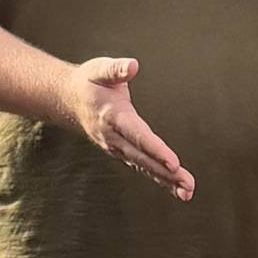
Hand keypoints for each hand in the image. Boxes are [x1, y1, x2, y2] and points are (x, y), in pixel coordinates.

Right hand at [65, 57, 193, 199]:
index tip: (173, 163)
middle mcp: (115, 137)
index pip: (138, 136)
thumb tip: (132, 65)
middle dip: (166, 172)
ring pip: (144, 167)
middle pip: (143, 158)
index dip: (156, 150)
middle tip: (188, 184)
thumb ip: (116, 69)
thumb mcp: (100, 69)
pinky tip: (177, 189)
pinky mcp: (122, 152)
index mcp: (114, 116)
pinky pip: (142, 168)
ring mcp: (117, 148)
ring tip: (187, 192)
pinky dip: (159, 179)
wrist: (69, 100)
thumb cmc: (89, 81)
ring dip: (166, 181)